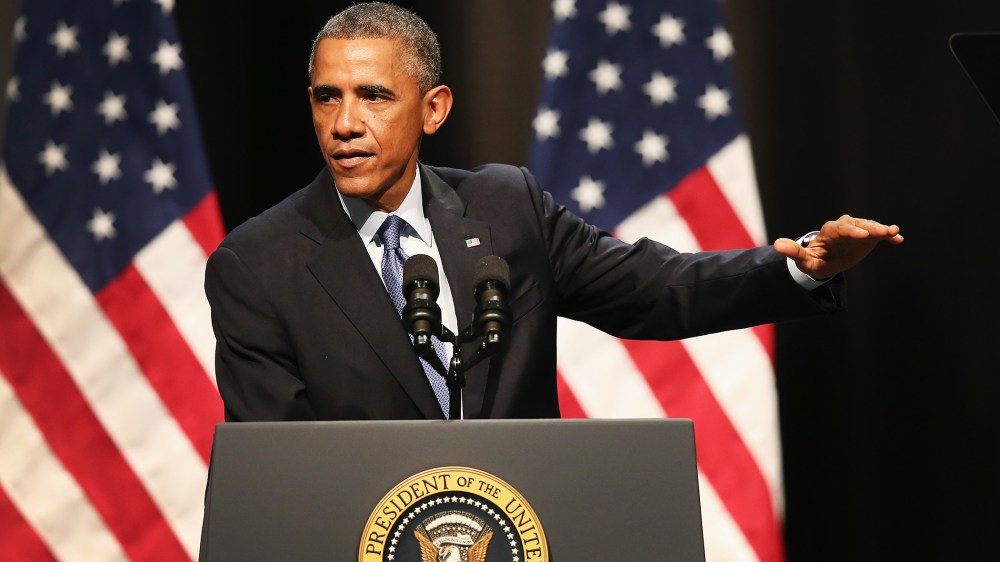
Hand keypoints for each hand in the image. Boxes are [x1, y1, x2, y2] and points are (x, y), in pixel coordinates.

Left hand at [774, 215, 903, 279]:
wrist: (824, 262)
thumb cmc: (812, 260)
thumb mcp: (803, 259)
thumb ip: (793, 252)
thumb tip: (776, 244)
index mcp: (829, 231)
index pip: (840, 228)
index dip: (851, 231)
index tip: (862, 235)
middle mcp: (845, 227)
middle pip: (858, 225)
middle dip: (870, 228)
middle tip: (883, 232)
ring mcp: (858, 231)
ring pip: (870, 227)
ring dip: (882, 229)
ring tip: (894, 233)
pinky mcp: (868, 238)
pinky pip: (879, 235)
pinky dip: (888, 236)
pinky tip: (898, 239)